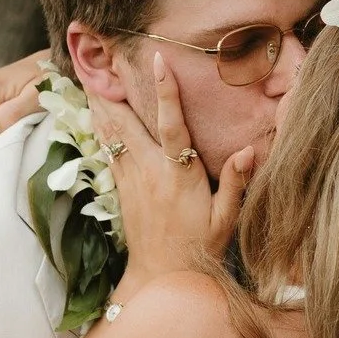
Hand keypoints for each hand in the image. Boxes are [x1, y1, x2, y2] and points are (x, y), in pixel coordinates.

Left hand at [93, 53, 253, 294]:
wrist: (162, 278)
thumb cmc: (200, 248)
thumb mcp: (226, 220)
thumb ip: (237, 183)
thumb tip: (250, 150)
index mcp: (180, 176)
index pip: (172, 125)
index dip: (165, 91)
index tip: (157, 61)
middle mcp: (151, 173)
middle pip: (126, 123)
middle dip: (112, 91)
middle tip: (99, 59)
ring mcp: (132, 181)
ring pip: (111, 135)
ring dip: (100, 105)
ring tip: (89, 75)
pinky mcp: (122, 190)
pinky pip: (108, 152)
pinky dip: (100, 129)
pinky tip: (93, 113)